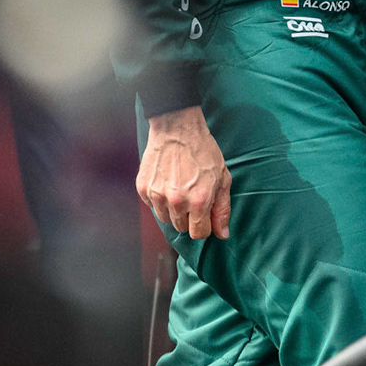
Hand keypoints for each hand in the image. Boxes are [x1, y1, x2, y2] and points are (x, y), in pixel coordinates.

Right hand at [138, 106, 231, 238]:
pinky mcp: (143, 189)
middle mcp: (177, 202)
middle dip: (189, 217)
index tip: (204, 216)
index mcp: (199, 201)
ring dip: (174, 210)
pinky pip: (153, 206)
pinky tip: (167, 183)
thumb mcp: (222, 179)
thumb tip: (222, 234)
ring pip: (166, 219)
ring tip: (180, 189)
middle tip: (193, 196)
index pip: (198, 234)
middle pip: (182, 228)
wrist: (177, 130)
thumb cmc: (204, 152)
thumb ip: (222, 209)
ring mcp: (157, 196)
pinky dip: (160, 200)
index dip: (204, 227)